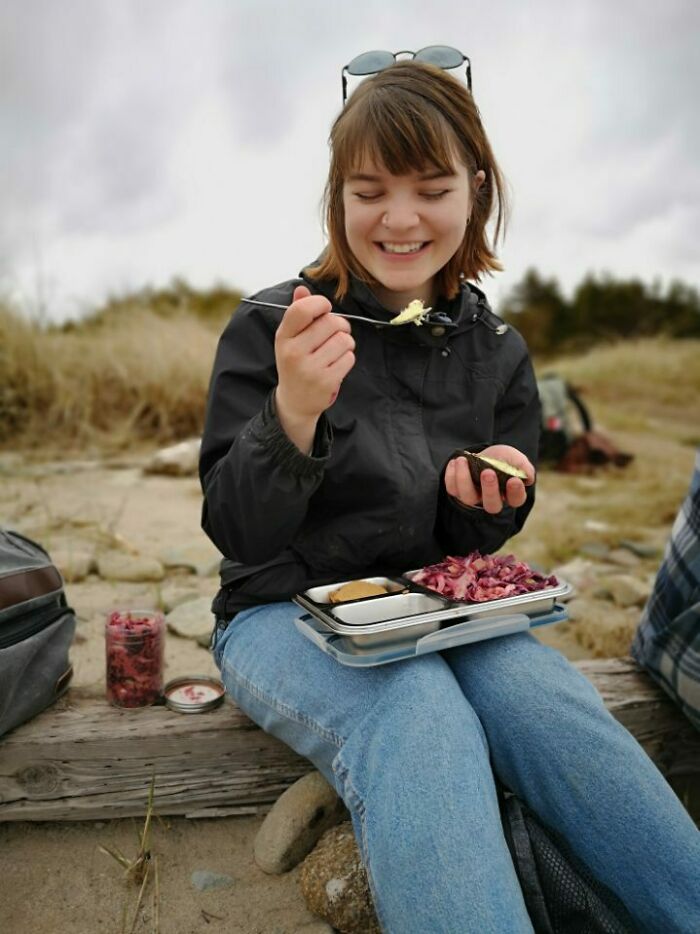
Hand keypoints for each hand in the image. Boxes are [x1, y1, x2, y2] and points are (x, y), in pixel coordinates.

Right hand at [274, 285, 355, 450]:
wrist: (295, 401)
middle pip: (331, 323)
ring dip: (346, 343)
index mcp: (283, 337)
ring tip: (336, 350)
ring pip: (344, 340)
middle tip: (336, 333)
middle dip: (340, 325)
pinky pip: (349, 358)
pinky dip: (348, 358)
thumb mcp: (290, 338)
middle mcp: (294, 352)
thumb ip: (297, 313)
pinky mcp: (326, 382)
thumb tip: (302, 288)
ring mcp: (309, 369)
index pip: (302, 309)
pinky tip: (337, 364)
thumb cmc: (295, 362)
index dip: (320, 303)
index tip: (325, 309)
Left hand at [445, 444, 534, 514]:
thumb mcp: (515, 458)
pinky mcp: (458, 491)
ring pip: (468, 498)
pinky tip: (455, 462)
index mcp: (510, 495)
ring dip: (464, 479)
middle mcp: (492, 500)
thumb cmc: (503, 459)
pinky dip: (451, 476)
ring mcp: (474, 498)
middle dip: (490, 489)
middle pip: (491, 505)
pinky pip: (452, 489)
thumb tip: (528, 476)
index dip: (515, 492)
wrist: (485, 455)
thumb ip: (523, 466)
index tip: (514, 480)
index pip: (516, 500)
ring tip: (463, 460)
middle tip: (488, 472)